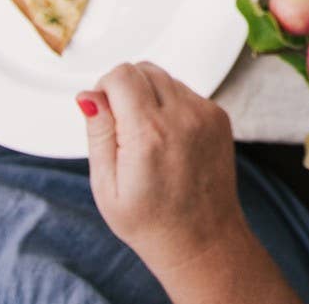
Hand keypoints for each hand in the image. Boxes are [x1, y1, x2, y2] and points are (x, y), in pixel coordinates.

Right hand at [80, 62, 247, 282]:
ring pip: (167, 77)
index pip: (122, 75)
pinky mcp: (219, 115)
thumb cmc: (150, 221)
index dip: (105, 87)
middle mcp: (182, 117)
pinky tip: (168, 139)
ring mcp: (206, 113)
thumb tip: (88, 94)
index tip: (103, 110)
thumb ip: (98, 133)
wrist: (202, 238)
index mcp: (149, 134)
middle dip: (126, 88)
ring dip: (150, 95)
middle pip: (144, 69)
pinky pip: (188, 92)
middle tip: (122, 127)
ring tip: (146, 138)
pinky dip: (172, 104)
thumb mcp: (106, 186)